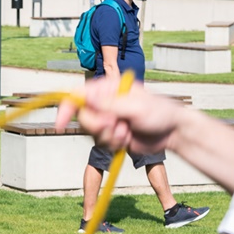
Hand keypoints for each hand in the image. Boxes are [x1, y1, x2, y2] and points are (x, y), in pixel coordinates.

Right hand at [56, 74, 181, 155]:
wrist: (172, 132)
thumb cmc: (159, 112)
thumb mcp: (135, 106)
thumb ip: (109, 104)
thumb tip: (86, 97)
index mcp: (108, 89)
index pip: (79, 95)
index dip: (66, 108)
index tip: (61, 123)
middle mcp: (105, 103)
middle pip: (83, 118)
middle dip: (98, 126)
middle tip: (116, 124)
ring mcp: (108, 120)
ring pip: (92, 133)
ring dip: (109, 136)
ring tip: (127, 131)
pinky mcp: (112, 135)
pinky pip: (102, 143)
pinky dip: (115, 143)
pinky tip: (129, 138)